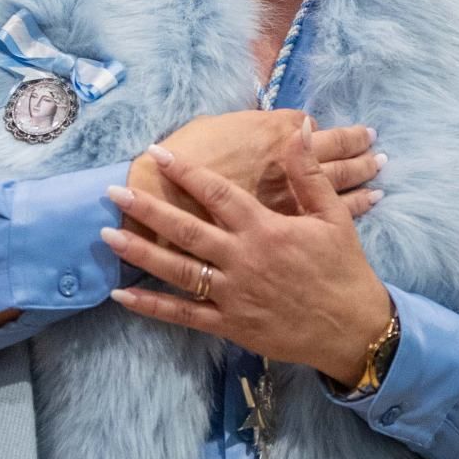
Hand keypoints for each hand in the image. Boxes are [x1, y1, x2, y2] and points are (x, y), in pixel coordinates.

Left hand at [102, 120, 393, 382]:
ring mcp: (231, 294)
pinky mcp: (228, 323)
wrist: (351, 328)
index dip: (186, 172)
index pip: (218, 193)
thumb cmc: (342, 269)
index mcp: (265, 229)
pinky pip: (182, 314)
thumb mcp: (333, 217)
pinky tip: (122, 293)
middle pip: (185, 229)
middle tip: (114, 191)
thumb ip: (309, 175)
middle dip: (147, 208)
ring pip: (176, 270)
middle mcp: (241, 259)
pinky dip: (151, 305)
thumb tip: (300, 130)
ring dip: (139, 251)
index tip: (158, 153)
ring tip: (108, 234)